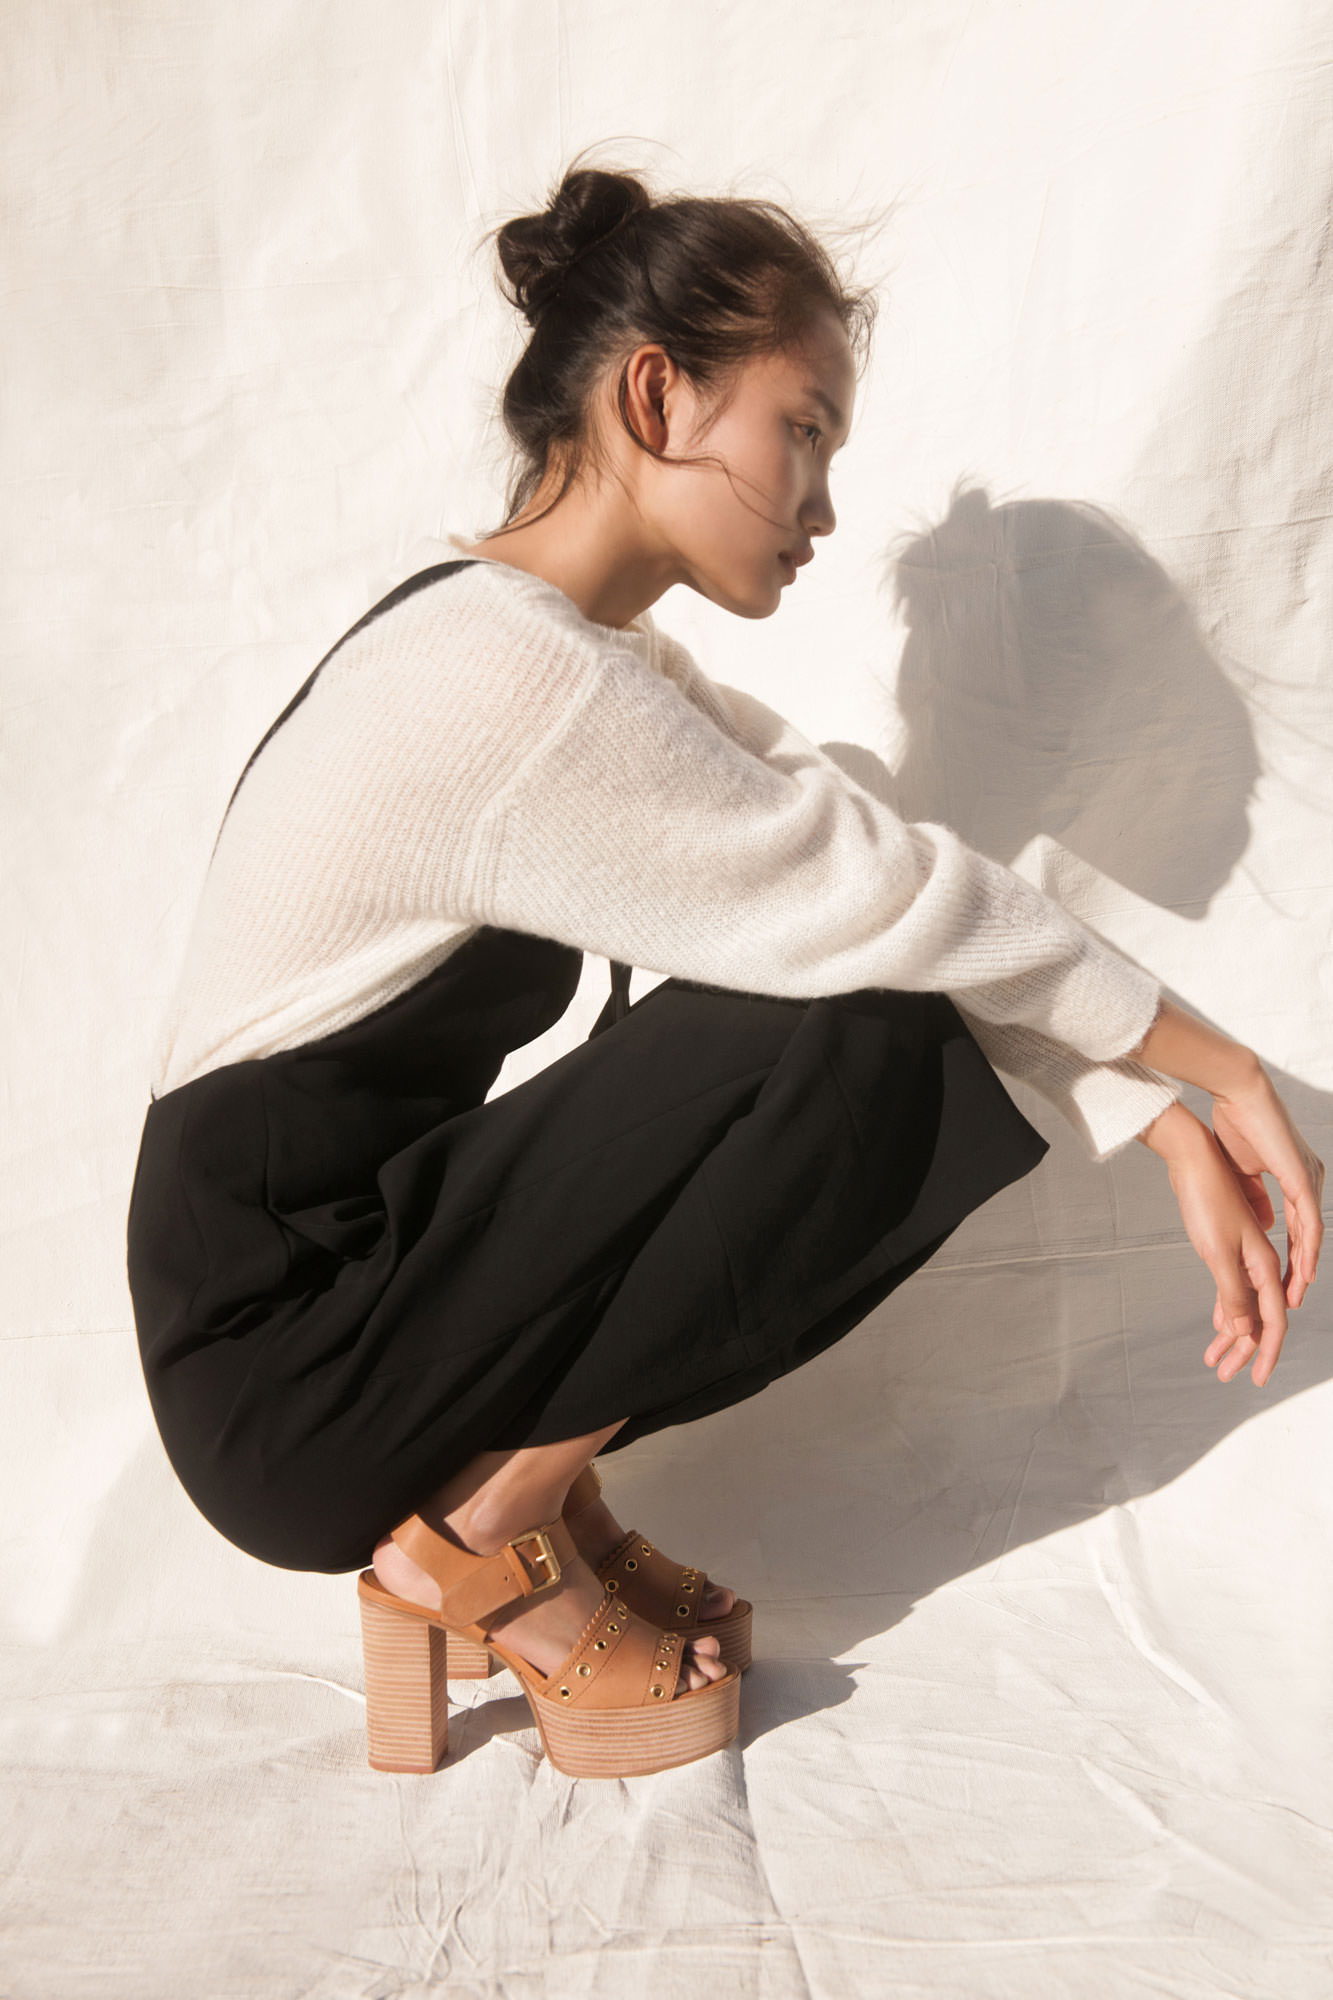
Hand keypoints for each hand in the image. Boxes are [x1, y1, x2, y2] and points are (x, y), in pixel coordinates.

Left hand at [1139, 1100, 1313, 1385]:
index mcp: (1264, 1263)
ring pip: (1245, 1305)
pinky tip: (1217, 1328)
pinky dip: (1226, 1311)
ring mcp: (1244, 1255)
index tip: (1257, 1380)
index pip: (1273, 1320)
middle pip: (1260, 1318)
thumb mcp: (1217, 1252)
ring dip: (1231, 1334)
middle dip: (1244, 1350)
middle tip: (1225, 1376)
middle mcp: (1260, 1262)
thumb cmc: (1205, 1201)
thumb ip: (1234, 1292)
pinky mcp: (1226, 1248)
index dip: (1266, 1352)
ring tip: (1213, 1362)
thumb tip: (1247, 1330)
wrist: (1192, 1160)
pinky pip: (1232, 1290)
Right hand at [1209, 1068, 1324, 1310]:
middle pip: (1308, 1236)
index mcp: (1294, 1176)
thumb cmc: (1234, 1126)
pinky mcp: (1303, 1178)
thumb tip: (1266, 1224)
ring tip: (1294, 1296)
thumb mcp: (1243, 1172)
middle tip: (1289, 1300)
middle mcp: (1308, 1179)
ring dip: (1303, 1268)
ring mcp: (1309, 1178)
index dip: (1289, 1255)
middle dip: (1297, 1270)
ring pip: (1312, 1235)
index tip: (1277, 1283)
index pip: (1296, 1226)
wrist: (1237, 1095)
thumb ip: (1255, 1197)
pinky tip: (1301, 1271)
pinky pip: (1310, 1222)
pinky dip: (1306, 1250)